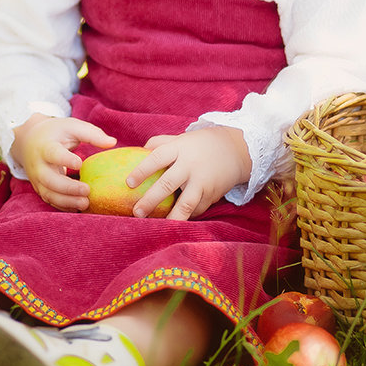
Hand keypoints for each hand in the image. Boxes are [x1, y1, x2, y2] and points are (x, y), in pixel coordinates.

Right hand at [11, 114, 115, 210]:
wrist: (29, 140)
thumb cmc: (56, 132)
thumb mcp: (72, 126)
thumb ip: (92, 134)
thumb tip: (112, 142)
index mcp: (45, 146)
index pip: (53, 154)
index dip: (65, 160)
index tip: (80, 164)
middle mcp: (38, 165)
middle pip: (49, 179)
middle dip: (68, 188)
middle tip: (87, 190)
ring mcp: (37, 179)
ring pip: (49, 194)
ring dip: (67, 201)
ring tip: (85, 203)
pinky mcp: (40, 188)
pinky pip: (50, 200)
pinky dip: (63, 206)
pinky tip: (78, 208)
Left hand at [127, 127, 251, 220]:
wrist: (236, 149)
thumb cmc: (200, 144)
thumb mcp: (181, 138)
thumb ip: (160, 142)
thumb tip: (137, 151)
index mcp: (179, 148)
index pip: (157, 158)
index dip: (142, 171)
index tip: (129, 183)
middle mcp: (190, 165)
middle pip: (167, 184)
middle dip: (151, 200)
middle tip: (136, 212)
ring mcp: (202, 181)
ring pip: (186, 203)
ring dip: (172, 217)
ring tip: (159, 227)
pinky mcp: (212, 194)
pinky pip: (197, 209)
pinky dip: (186, 216)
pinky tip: (175, 223)